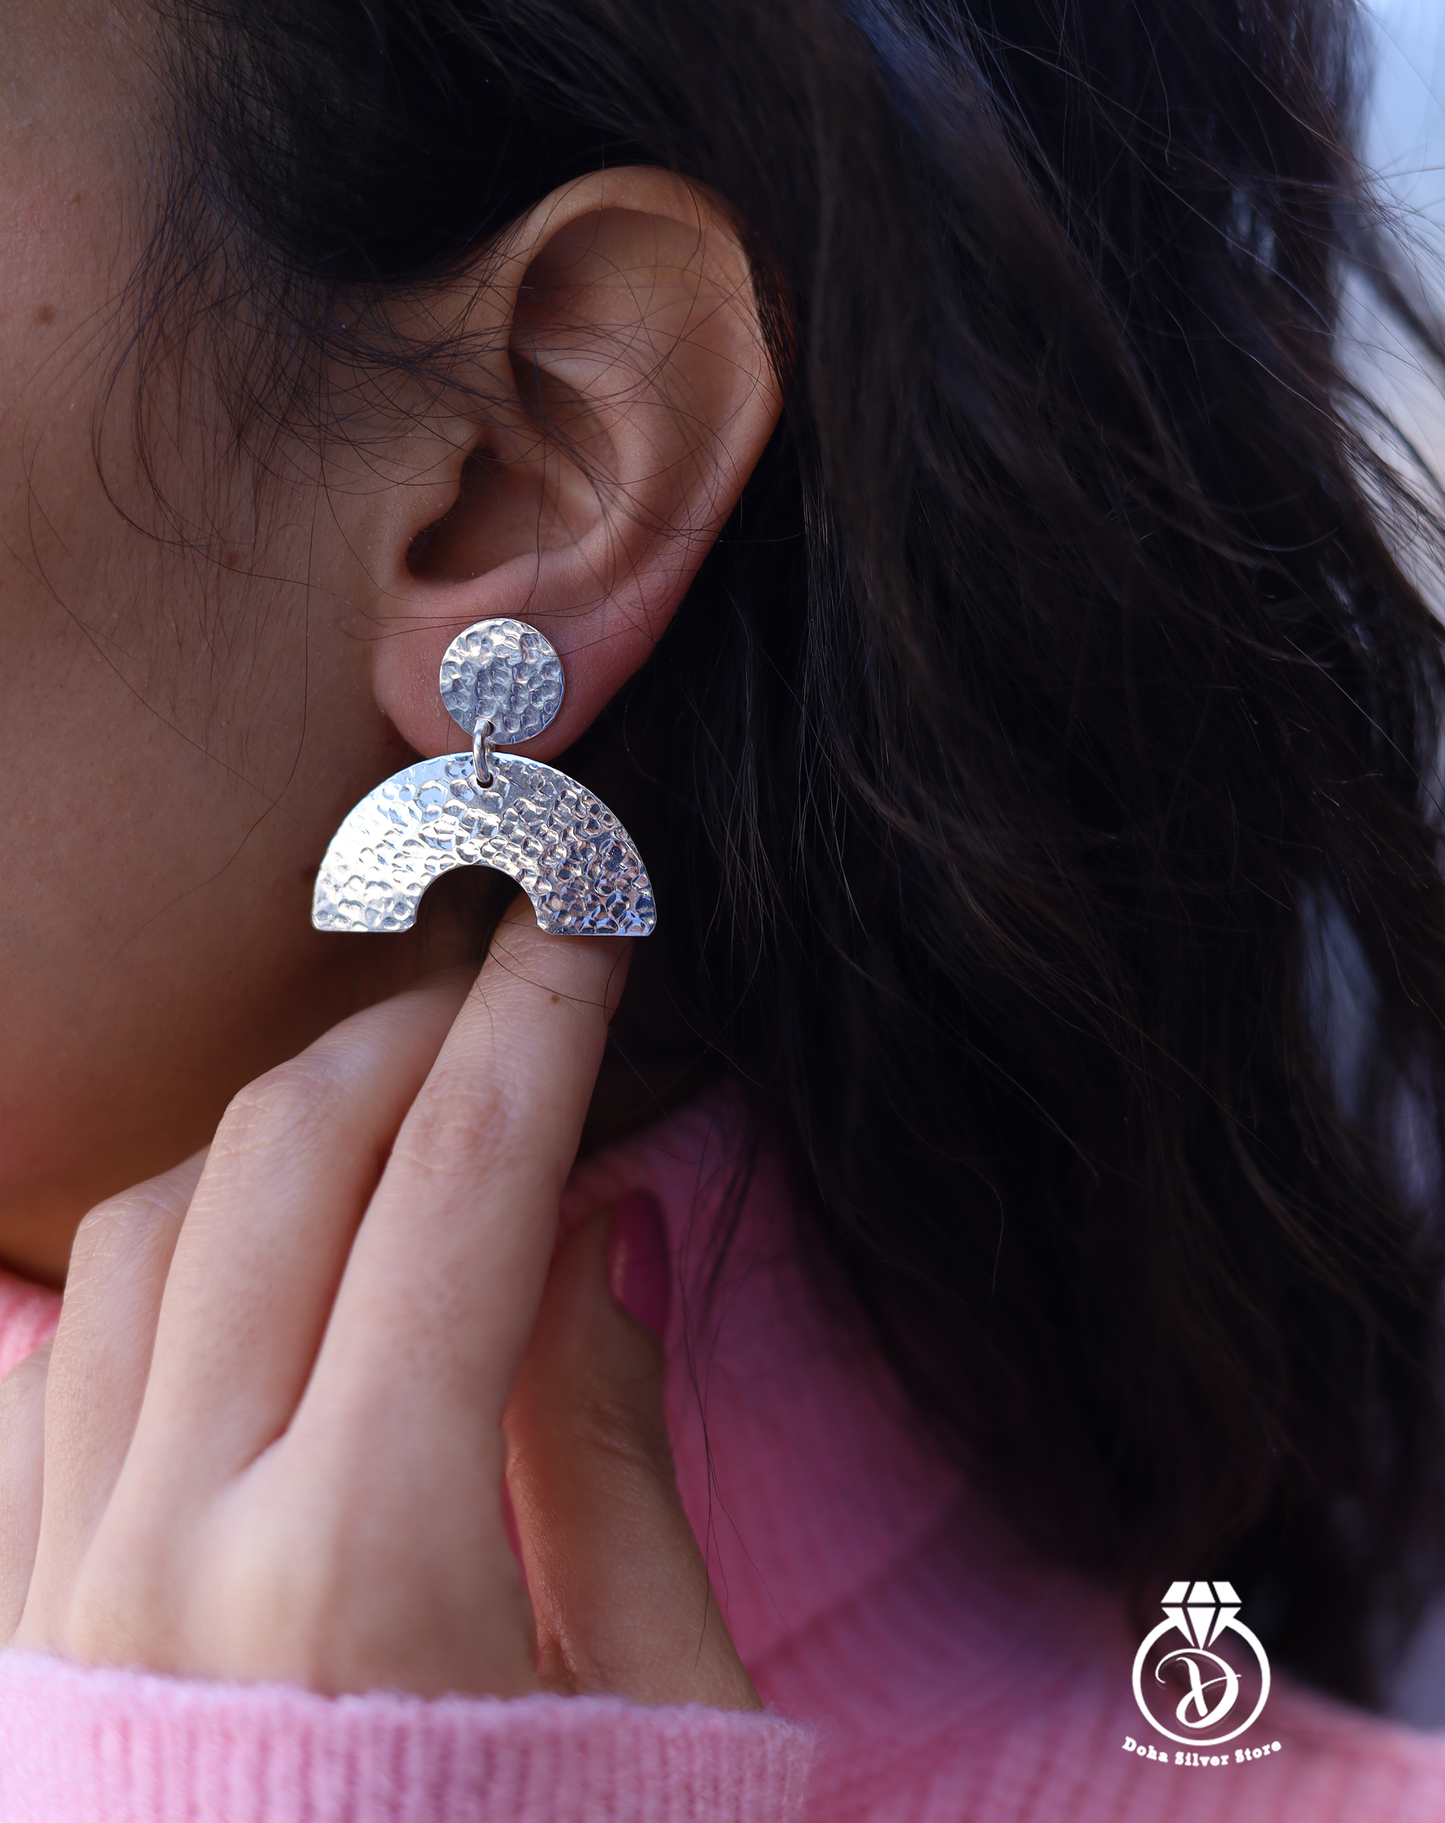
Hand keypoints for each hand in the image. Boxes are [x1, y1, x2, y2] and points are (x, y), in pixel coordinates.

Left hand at [0, 897, 757, 1708]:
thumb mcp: (658, 1724)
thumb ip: (610, 1461)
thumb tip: (597, 1225)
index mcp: (359, 1574)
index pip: (461, 1191)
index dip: (541, 1020)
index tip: (589, 909)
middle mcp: (171, 1558)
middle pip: (280, 1166)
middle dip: (409, 1035)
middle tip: (508, 995)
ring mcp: (61, 1599)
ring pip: (141, 1238)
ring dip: (276, 1136)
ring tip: (394, 1121)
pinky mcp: (11, 1644)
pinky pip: (47, 1375)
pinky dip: (155, 1277)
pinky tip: (251, 1278)